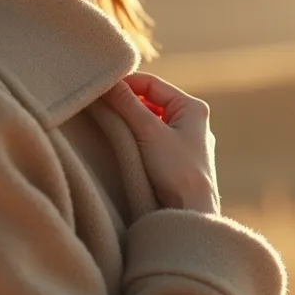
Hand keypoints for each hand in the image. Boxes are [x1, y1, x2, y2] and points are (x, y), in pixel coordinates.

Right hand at [103, 72, 220, 213]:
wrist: (191, 212)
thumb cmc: (176, 170)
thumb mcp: (148, 131)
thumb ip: (126, 103)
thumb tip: (106, 82)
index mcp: (193, 108)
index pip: (152, 84)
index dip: (125, 83)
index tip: (101, 89)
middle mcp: (193, 123)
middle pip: (151, 102)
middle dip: (126, 104)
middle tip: (101, 106)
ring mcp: (186, 143)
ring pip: (151, 122)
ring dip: (130, 122)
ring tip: (108, 125)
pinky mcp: (178, 162)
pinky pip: (153, 141)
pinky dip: (136, 139)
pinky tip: (122, 145)